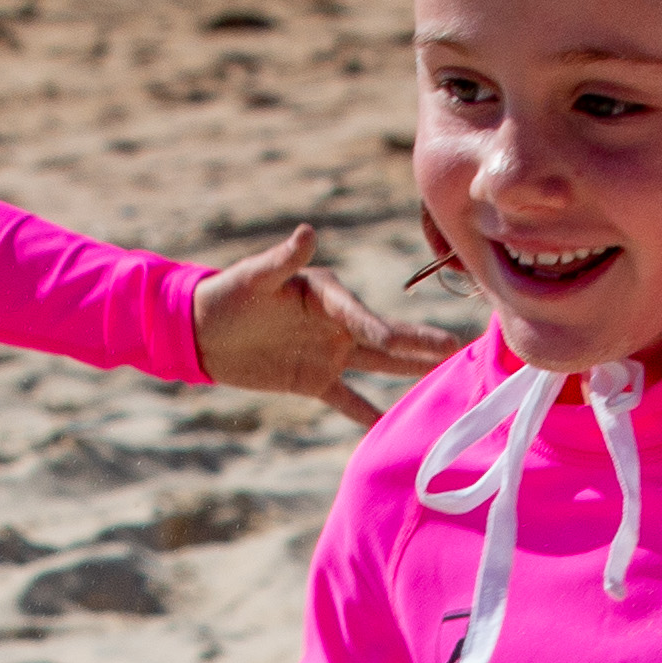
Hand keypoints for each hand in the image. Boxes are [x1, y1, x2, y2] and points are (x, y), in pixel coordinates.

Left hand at [193, 224, 464, 421]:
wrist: (201, 330)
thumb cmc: (226, 295)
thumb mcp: (252, 278)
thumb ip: (282, 260)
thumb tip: (306, 233)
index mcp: (326, 295)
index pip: (359, 315)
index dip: (378, 329)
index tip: (394, 342)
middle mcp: (337, 322)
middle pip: (385, 338)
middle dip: (420, 344)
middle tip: (460, 349)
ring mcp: (329, 352)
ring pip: (379, 365)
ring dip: (411, 371)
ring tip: (449, 377)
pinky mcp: (315, 380)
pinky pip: (348, 399)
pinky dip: (369, 414)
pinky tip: (397, 428)